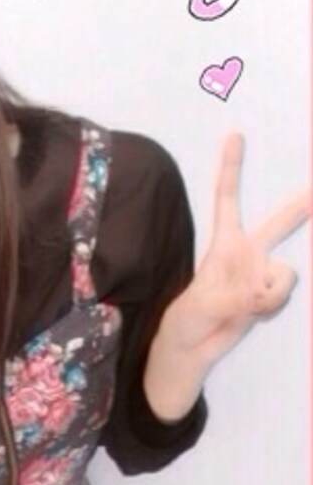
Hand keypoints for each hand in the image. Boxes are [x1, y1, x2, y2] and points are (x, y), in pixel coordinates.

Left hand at [159, 134, 309, 368]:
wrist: (192, 348)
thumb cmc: (188, 320)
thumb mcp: (202, 305)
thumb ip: (236, 296)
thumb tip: (261, 292)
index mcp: (223, 246)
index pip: (226, 200)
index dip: (230, 169)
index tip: (234, 135)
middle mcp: (246, 254)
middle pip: (276, 224)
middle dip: (297, 206)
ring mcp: (260, 274)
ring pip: (284, 274)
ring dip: (269, 293)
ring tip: (244, 306)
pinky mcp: (269, 295)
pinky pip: (282, 294)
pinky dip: (270, 305)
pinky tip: (253, 313)